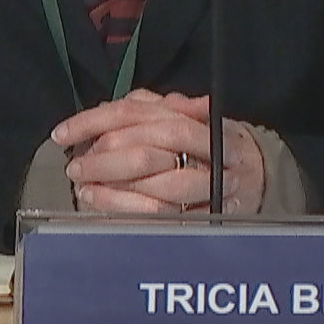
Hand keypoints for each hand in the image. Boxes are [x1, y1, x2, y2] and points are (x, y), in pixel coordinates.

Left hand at [50, 90, 266, 214]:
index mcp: (200, 118)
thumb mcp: (187, 114)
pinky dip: (129, 211)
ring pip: (162, 188)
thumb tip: (114, 106)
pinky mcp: (209, 215)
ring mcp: (212, 186)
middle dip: (106, 159)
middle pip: (151, 150)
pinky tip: (102, 204)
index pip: (139, 114)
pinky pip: (167, 216)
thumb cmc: (213, 142)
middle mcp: (210, 149)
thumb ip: (153, 108)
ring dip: (115, 189)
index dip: (96, 122)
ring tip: (84, 186)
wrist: (262, 176)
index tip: (62, 133)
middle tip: (75, 164)